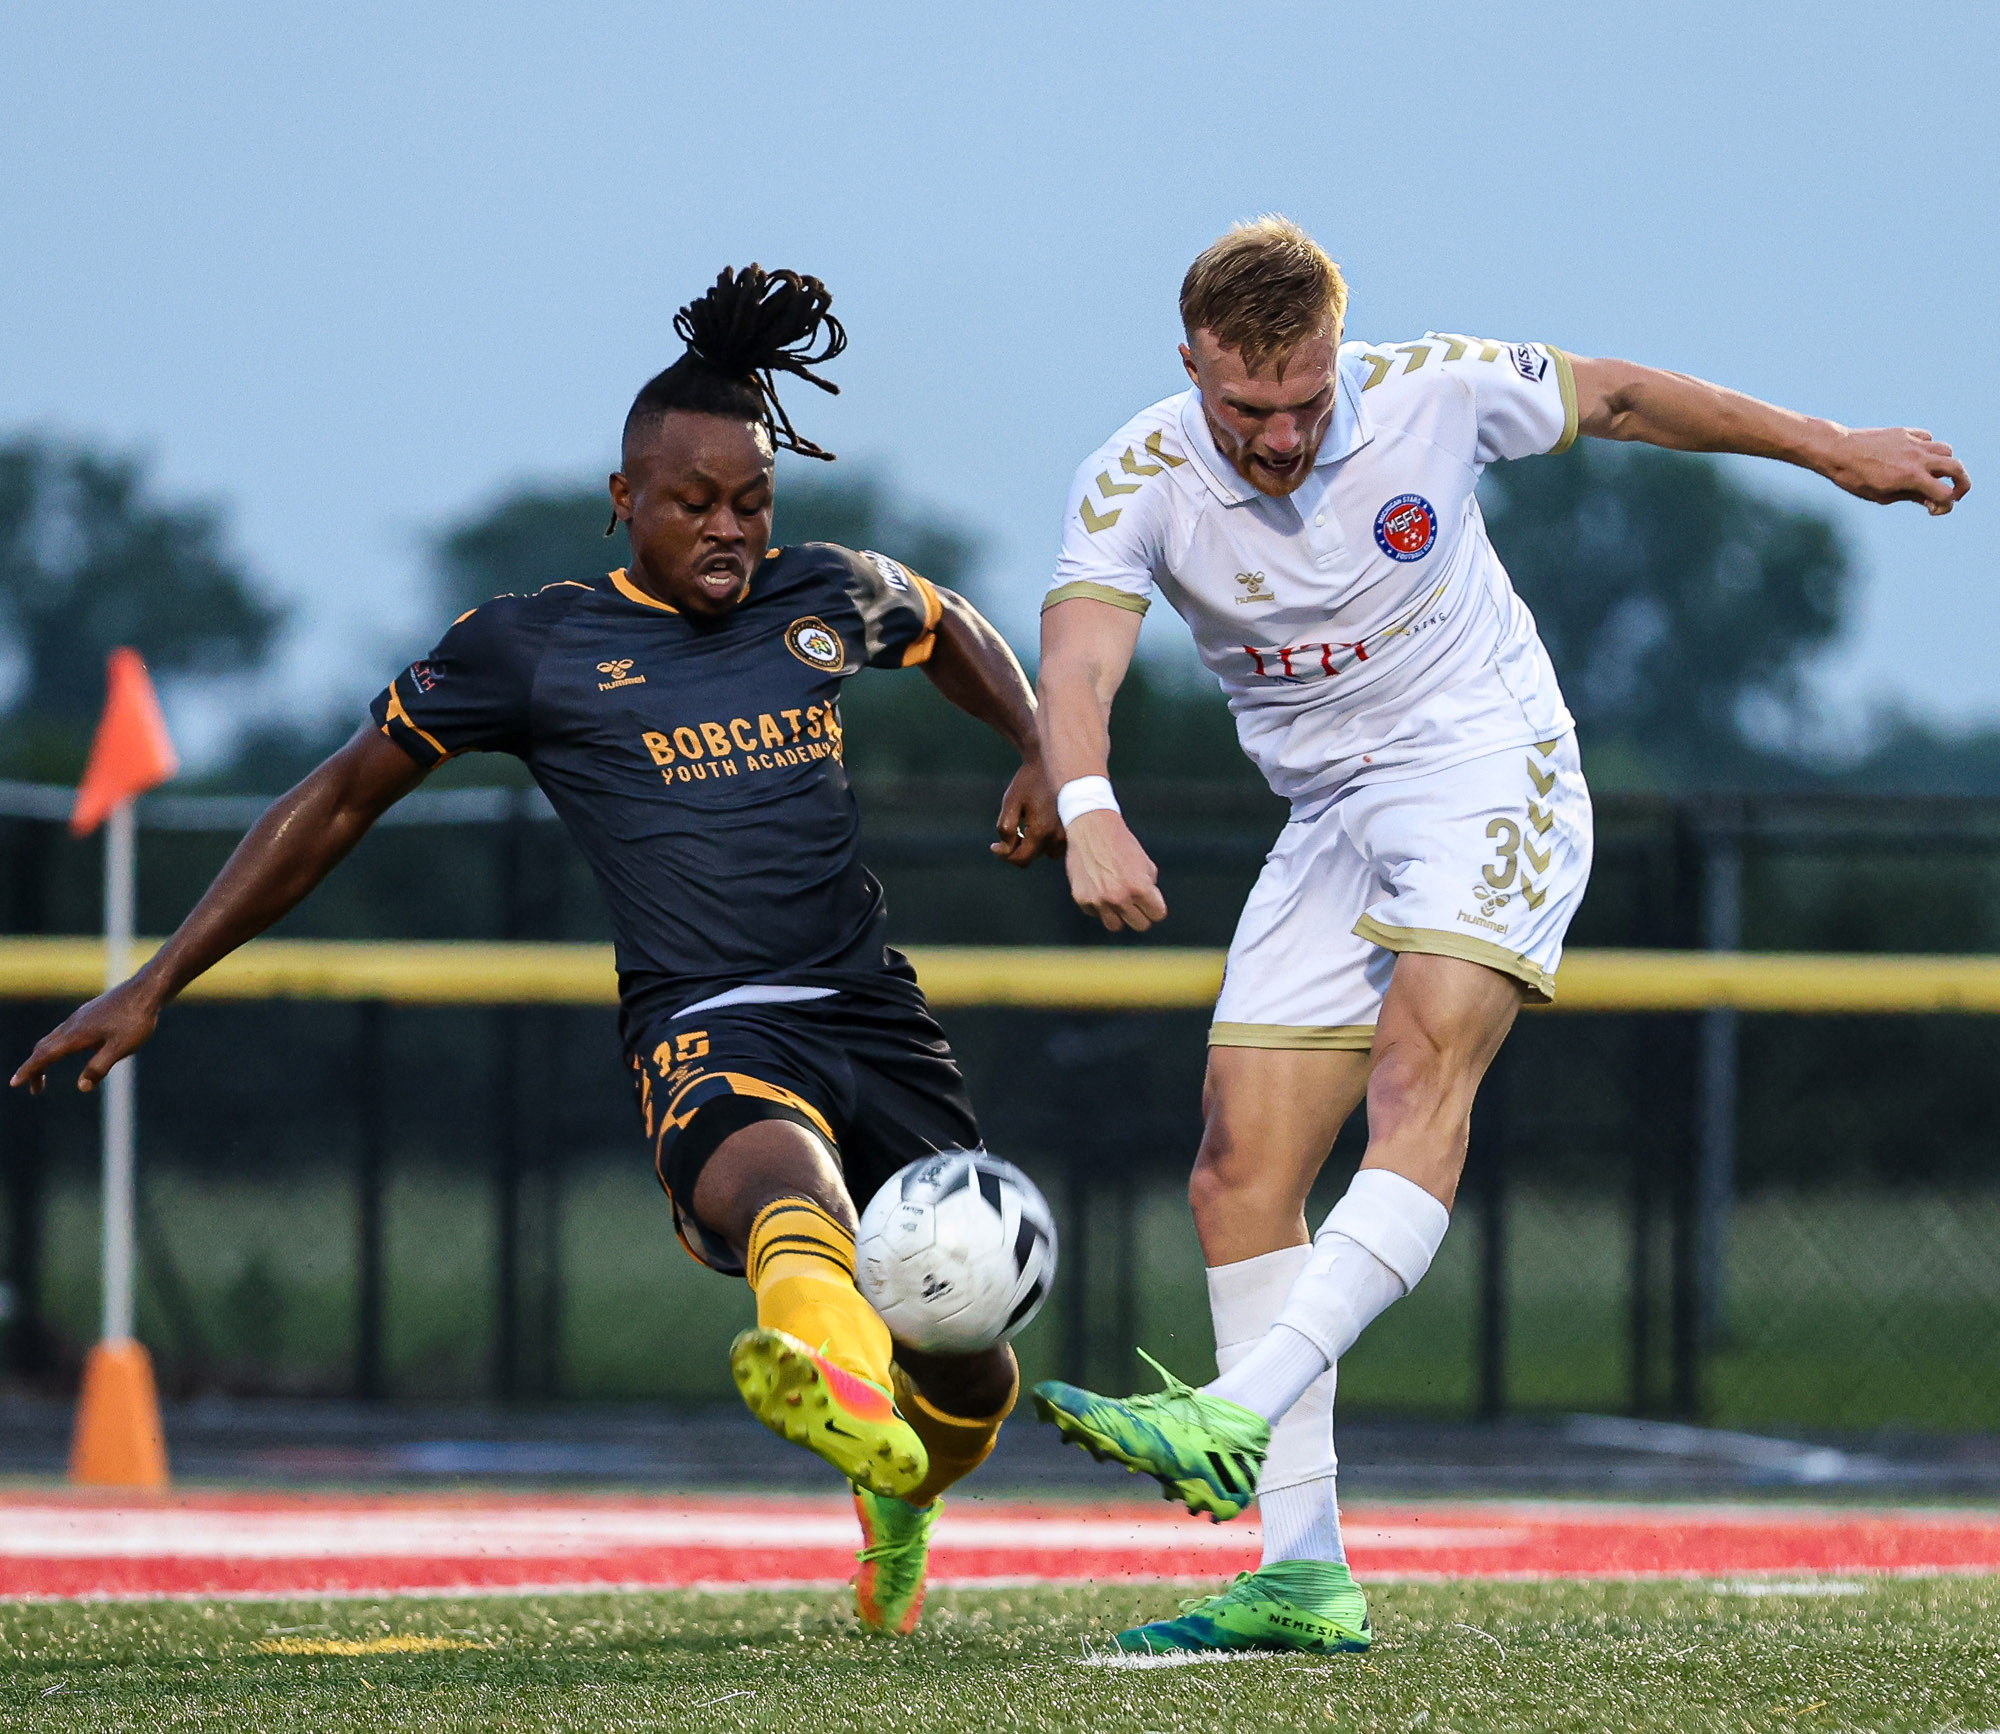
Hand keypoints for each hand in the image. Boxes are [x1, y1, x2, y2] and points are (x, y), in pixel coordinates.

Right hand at [9, 976, 163, 1095]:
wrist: (147, 990)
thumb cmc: (136, 1020)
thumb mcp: (120, 1048)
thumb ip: (99, 1067)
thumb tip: (81, 1087)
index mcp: (76, 1036)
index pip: (44, 1056)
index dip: (29, 1071)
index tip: (14, 1083)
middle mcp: (72, 1025)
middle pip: (44, 1048)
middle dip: (36, 1068)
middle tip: (36, 1089)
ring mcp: (80, 1017)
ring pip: (54, 1037)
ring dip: (46, 1055)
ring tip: (45, 1071)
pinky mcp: (90, 1012)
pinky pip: (66, 1031)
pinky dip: (59, 1045)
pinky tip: (73, 1049)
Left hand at [991, 758, 1065, 866]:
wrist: (1054, 761)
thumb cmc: (1029, 781)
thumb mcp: (1011, 802)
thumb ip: (1005, 830)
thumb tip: (1003, 851)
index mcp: (1041, 831)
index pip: (1021, 859)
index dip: (1004, 855)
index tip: (994, 845)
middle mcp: (1058, 837)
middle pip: (1033, 856)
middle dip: (1018, 848)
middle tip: (1011, 828)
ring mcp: (1069, 834)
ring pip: (1047, 853)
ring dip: (1035, 845)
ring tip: (1027, 825)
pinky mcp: (1075, 828)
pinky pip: (1059, 845)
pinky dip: (1048, 840)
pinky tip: (1042, 823)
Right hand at [1062, 808, 1167, 931]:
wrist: (1092, 828)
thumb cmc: (1122, 844)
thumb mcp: (1145, 864)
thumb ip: (1150, 888)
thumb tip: (1150, 908)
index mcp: (1139, 888)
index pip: (1158, 915)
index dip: (1156, 906)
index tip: (1151, 899)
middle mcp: (1119, 897)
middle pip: (1140, 925)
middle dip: (1141, 914)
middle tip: (1136, 901)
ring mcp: (1099, 900)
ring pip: (1116, 926)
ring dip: (1119, 915)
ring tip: (1117, 899)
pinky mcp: (1082, 899)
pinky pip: (1096, 913)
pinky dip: (1099, 905)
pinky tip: (1099, 887)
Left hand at [1822, 426, 1969, 514]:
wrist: (1837, 450)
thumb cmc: (1855, 479)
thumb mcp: (1881, 495)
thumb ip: (1910, 497)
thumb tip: (1932, 501)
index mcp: (1912, 477)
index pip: (1945, 493)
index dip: (1944, 505)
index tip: (1932, 510)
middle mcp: (1918, 458)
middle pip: (1957, 468)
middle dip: (1962, 483)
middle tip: (1954, 492)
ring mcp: (1913, 443)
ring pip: (1946, 450)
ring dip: (1945, 464)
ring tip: (1932, 474)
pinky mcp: (1905, 432)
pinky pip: (1928, 438)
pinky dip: (1928, 448)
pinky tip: (1914, 457)